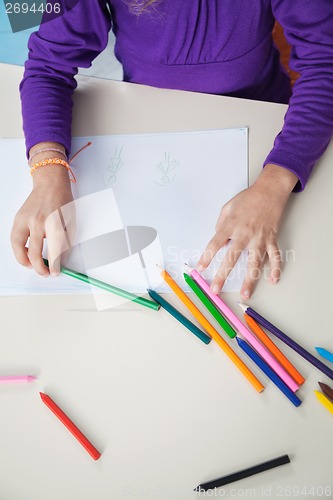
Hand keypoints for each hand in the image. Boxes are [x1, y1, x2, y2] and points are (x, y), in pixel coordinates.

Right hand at [11, 164, 73, 275]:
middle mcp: (38, 222)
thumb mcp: (71, 222)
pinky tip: (25, 253)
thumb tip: (60, 259)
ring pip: (18, 247)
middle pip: (35, 253)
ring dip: (23, 260)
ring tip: (30, 266)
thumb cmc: (63, 201)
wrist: (50, 183)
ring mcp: (25, 220)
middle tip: (44, 272)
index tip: (55, 272)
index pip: (53, 250)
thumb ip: (66, 241)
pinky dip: (18, 249)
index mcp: (54, 223)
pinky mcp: (18, 218)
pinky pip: (14, 238)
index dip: (54, 265)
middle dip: (39, 267)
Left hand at [197, 164, 297, 297]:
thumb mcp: (227, 208)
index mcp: (231, 225)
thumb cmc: (247, 198)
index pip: (215, 244)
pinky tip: (274, 280)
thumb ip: (221, 224)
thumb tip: (219, 241)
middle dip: (222, 275)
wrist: (269, 190)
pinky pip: (275, 256)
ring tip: (245, 294)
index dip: (206, 257)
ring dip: (250, 280)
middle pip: (232, 258)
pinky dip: (276, 268)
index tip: (200, 269)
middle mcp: (244, 234)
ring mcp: (259, 238)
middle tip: (216, 289)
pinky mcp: (271, 239)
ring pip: (254, 262)